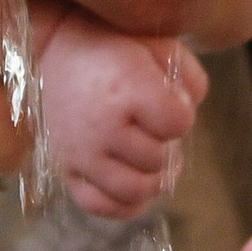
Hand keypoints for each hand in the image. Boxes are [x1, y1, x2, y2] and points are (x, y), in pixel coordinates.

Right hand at [37, 16, 206, 218]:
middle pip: (158, 160)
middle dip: (166, 145)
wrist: (59, 50)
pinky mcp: (66, 168)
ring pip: (135, 190)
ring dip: (151, 177)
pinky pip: (100, 205)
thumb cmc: (115, 47)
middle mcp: (102, 125)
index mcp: (127, 87)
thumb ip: (191, 78)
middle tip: (155, 128)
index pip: (178, 123)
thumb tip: (191, 113)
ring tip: (149, 156)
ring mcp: (81, 152)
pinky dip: (124, 203)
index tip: (166, 100)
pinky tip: (132, 180)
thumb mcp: (159, 44)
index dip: (180, 114)